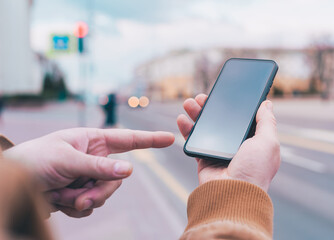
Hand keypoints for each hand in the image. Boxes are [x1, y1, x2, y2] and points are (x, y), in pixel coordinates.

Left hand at [4, 128, 173, 216]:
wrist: (10, 183)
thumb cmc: (34, 160)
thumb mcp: (67, 160)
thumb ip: (99, 167)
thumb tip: (129, 170)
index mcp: (92, 141)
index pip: (128, 139)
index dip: (150, 139)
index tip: (170, 138)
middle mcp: (94, 158)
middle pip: (117, 178)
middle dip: (100, 190)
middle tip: (81, 197)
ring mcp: (88, 177)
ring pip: (105, 194)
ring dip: (84, 200)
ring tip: (62, 196)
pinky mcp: (81, 193)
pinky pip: (92, 206)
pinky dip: (77, 208)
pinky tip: (59, 201)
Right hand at [177, 94, 279, 191]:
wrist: (232, 195)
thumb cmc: (254, 170)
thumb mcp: (268, 143)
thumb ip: (267, 122)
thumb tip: (267, 103)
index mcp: (252, 141)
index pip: (241, 118)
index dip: (233, 105)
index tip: (225, 93)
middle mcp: (235, 145)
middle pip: (221, 120)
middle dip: (211, 107)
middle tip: (203, 97)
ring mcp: (218, 151)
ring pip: (205, 128)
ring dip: (196, 114)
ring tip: (189, 102)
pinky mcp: (204, 158)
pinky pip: (193, 140)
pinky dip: (186, 129)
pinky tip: (182, 118)